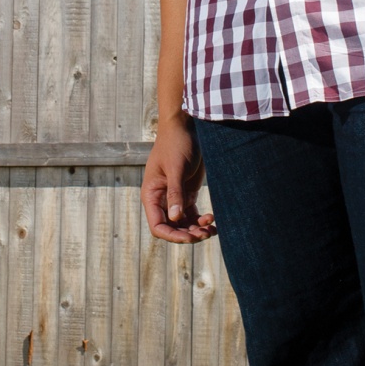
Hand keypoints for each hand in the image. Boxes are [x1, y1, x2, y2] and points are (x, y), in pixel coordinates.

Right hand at [141, 115, 216, 242]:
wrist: (185, 127)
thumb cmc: (176, 144)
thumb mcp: (176, 168)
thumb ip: (175, 193)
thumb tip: (175, 219)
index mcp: (152, 195)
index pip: (158, 226)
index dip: (172, 236)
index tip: (190, 238)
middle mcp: (161, 200)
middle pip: (172, 228)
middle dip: (188, 235)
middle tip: (206, 233)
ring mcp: (174, 198)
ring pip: (183, 224)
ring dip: (196, 230)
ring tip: (212, 229)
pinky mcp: (186, 193)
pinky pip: (192, 215)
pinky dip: (201, 221)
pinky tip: (213, 220)